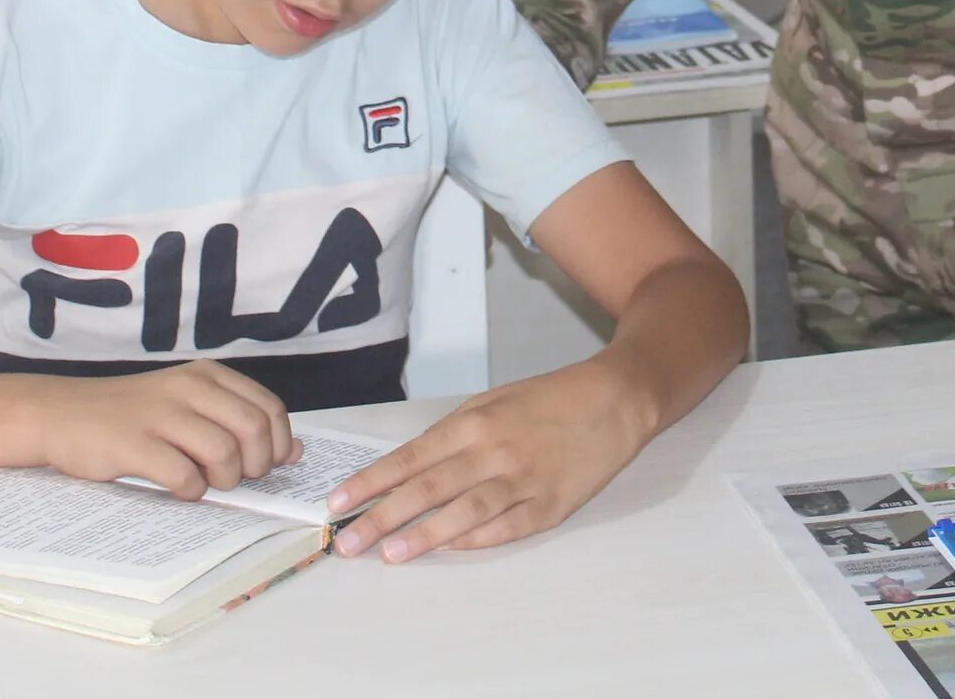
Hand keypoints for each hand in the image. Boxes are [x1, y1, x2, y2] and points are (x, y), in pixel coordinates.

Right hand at [32, 360, 298, 499]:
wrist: (62, 414)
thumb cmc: (132, 415)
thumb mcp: (188, 405)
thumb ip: (238, 421)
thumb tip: (294, 450)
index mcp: (207, 375)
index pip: (268, 408)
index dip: (276, 444)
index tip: (264, 465)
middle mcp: (187, 387)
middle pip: (253, 430)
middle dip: (255, 465)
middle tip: (236, 479)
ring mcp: (160, 414)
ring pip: (224, 452)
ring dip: (224, 480)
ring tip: (206, 483)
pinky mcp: (133, 443)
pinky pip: (183, 475)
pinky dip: (191, 491)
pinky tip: (179, 488)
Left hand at [326, 359, 648, 562]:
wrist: (615, 399)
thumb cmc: (549, 399)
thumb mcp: (494, 402)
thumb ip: (454, 437)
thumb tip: (407, 472)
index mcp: (475, 422)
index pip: (410, 458)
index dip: (371, 483)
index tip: (338, 503)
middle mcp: (494, 451)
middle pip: (427, 490)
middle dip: (381, 517)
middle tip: (347, 542)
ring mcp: (524, 480)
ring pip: (464, 513)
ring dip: (423, 536)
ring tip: (390, 554)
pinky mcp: (551, 505)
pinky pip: (505, 528)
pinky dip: (475, 540)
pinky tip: (449, 550)